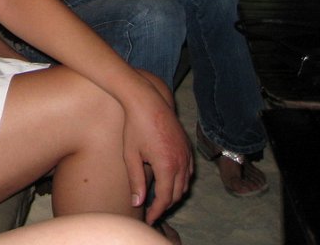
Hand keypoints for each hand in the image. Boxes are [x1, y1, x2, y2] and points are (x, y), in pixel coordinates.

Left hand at [121, 73, 192, 224]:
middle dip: (165, 204)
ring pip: (185, 183)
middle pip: (178, 193)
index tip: (149, 218)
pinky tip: (169, 180)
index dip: (157, 211)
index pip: (165, 198)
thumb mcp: (130, 155)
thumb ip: (136, 180)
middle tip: (152, 210)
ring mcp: (187, 153)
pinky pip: (189, 170)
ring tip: (159, 198)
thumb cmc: (135, 126)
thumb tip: (138, 202)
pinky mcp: (187, 146)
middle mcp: (181, 162)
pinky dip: (181, 180)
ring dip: (174, 193)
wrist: (147, 101)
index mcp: (167, 165)